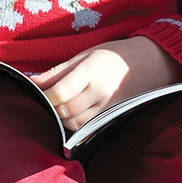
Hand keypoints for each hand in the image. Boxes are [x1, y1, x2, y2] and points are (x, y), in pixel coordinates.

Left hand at [30, 37, 180, 129]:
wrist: (150, 64)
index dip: (45, 96)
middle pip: (65, 110)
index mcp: (91, 72)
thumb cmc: (113, 56)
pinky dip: (74, 123)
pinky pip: (86, 126)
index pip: (61, 92)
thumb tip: (31, 82)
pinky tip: (71, 112)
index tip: (36, 91)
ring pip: (74, 123)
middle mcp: (100, 92)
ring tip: (58, 105)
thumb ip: (58, 71)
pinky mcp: (111, 117)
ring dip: (61, 117)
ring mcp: (107, 107)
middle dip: (51, 107)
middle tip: (45, 99)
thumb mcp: (85, 55)